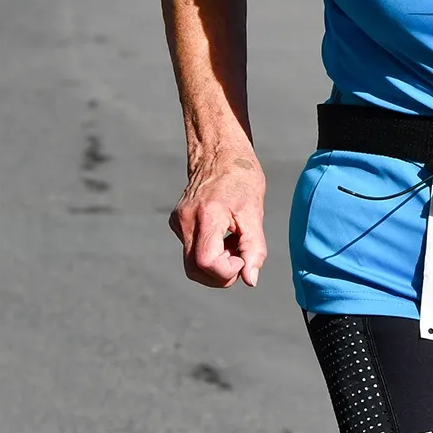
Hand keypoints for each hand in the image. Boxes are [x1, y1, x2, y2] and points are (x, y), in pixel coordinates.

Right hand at [170, 150, 267, 288]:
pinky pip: (190, 249)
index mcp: (207, 215)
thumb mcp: (254, 213)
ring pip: (192, 263)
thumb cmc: (242, 178)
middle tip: (241, 257)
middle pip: (195, 269)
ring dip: (216, 264)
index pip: (207, 262)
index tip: (243, 258)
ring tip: (234, 242)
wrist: (220, 152)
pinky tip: (223, 234)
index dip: (227, 271)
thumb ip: (254, 248)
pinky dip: (209, 252)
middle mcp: (186, 220)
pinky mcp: (177, 222)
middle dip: (220, 275)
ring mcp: (178, 221)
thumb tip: (250, 280)